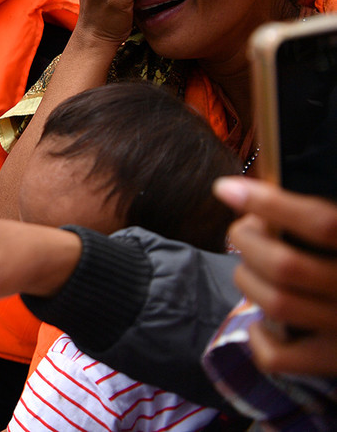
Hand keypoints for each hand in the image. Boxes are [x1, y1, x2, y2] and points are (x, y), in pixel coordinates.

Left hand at [216, 177, 336, 373]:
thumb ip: (320, 218)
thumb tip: (259, 191)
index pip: (322, 223)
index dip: (269, 203)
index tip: (226, 189)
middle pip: (285, 265)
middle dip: (247, 241)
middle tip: (243, 231)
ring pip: (276, 303)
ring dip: (247, 279)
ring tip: (250, 268)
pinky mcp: (334, 362)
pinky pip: (279, 356)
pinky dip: (259, 336)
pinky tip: (262, 321)